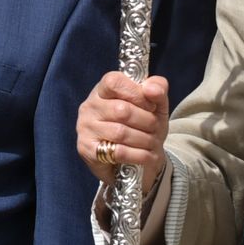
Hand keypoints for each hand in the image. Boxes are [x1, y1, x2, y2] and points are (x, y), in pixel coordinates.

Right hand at [76, 72, 169, 189]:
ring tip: (153, 143)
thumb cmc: (143, 126)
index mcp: (103, 90)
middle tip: (155, 128)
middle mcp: (90, 106)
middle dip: (147, 121)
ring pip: (121, 133)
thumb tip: (152, 89)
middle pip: (122, 110)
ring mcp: (85, 128)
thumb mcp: (156, 105)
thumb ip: (158, 89)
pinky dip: (139, 155)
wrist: (134, 162)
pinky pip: (119, 152)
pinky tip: (147, 156)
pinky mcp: (87, 149)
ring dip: (145, 140)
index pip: (113, 82)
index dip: (136, 93)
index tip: (151, 106)